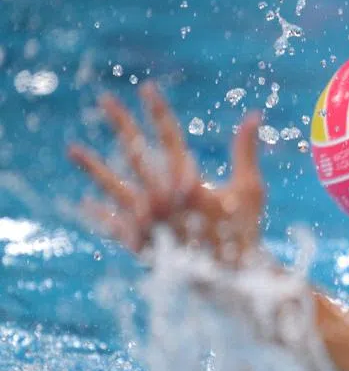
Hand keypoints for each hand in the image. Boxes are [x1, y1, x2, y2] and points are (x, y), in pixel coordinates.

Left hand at [68, 82, 264, 265]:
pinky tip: (85, 204)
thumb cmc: (244, 232)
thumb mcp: (250, 189)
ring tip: (72, 149)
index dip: (158, 111)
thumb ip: (245, 150)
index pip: (170, 136)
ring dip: (91, 167)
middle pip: (135, 152)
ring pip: (112, 186)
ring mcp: (146, 221)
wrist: (232, 281)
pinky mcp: (139, 243)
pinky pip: (113, 224)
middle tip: (105, 100)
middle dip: (120, 122)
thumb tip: (254, 114)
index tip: (147, 89)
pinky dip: (100, 214)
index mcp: (189, 182)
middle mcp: (161, 198)